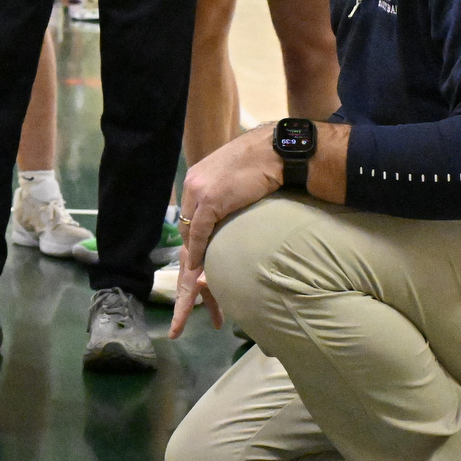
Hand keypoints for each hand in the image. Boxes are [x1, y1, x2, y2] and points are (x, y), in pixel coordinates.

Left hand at [166, 126, 281, 338]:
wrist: (277, 149)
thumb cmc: (266, 167)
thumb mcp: (240, 187)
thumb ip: (230, 205)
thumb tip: (233, 227)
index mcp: (197, 185)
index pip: (192, 231)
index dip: (195, 260)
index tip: (196, 285)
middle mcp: (192, 189)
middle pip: (187, 242)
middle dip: (187, 279)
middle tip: (183, 311)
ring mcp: (199, 193)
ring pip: (191, 244)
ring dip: (192, 277)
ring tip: (192, 305)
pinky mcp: (210, 200)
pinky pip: (201, 236)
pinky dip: (200, 258)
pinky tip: (200, 280)